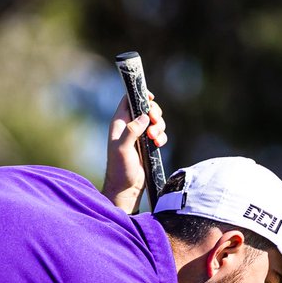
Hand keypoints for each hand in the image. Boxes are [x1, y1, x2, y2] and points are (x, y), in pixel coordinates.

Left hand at [101, 92, 166, 212]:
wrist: (126, 187)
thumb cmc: (120, 168)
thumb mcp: (122, 149)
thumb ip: (131, 131)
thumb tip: (144, 116)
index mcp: (120, 123)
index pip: (129, 100)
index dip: (139, 95)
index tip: (151, 97)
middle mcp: (129, 126)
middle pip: (145, 108)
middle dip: (154, 113)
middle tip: (154, 122)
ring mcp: (139, 135)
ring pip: (154, 121)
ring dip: (159, 127)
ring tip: (154, 139)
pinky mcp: (148, 144)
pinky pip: (159, 133)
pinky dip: (161, 137)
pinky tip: (158, 145)